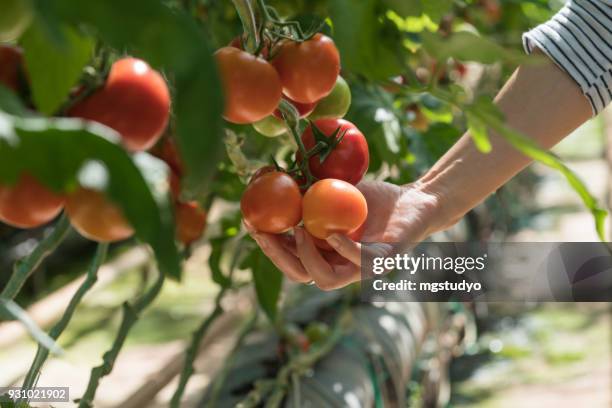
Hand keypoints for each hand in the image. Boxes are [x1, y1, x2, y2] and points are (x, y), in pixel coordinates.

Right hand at [245, 180, 442, 289]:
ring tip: (296, 232)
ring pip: (325, 280)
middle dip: (278, 255)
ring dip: (306, 259)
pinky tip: (332, 234)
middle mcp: (339, 266)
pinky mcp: (385, 262)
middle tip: (266, 232)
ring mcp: (361, 269)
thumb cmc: (372, 198)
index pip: (289, 260)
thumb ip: (305, 194)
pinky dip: (343, 250)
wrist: (413, 199)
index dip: (269, 246)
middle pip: (299, 274)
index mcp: (324, 254)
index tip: (253, 225)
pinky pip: (360, 262)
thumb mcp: (332, 192)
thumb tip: (267, 180)